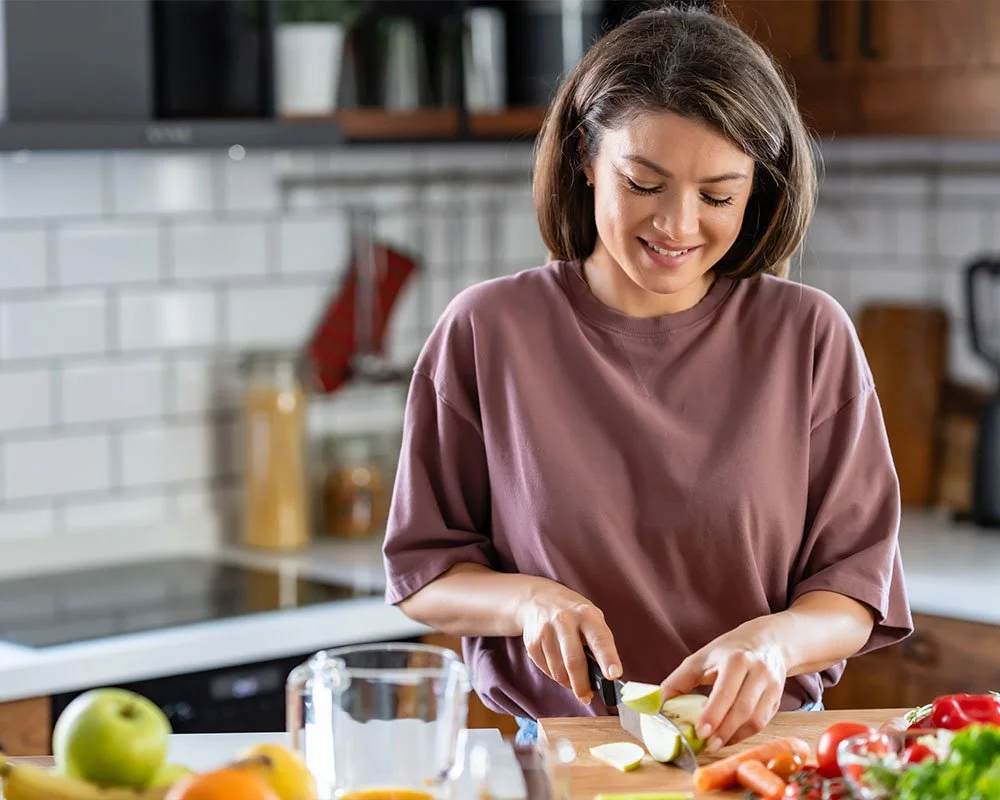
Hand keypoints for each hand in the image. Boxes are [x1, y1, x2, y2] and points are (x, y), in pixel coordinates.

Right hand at [517, 581, 621, 703]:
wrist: (537, 600)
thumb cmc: (573, 614)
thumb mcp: (591, 618)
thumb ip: (599, 642)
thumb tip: (606, 675)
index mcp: (586, 614)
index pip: (599, 639)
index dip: (608, 658)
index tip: (613, 675)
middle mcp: (564, 620)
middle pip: (573, 661)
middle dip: (582, 684)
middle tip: (587, 696)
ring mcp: (545, 631)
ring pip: (558, 670)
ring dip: (569, 682)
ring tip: (574, 680)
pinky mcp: (532, 643)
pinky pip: (547, 670)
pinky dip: (556, 675)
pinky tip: (559, 666)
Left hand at [659, 618, 787, 751]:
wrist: (767, 642)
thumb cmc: (729, 650)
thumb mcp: (702, 657)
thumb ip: (680, 679)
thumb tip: (659, 702)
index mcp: (736, 658)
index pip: (726, 691)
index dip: (713, 713)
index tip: (700, 731)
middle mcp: (758, 671)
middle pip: (743, 708)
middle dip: (724, 730)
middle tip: (707, 744)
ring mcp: (772, 685)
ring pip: (756, 719)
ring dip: (734, 736)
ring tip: (715, 744)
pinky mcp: (778, 698)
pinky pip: (763, 722)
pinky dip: (744, 734)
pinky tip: (729, 737)